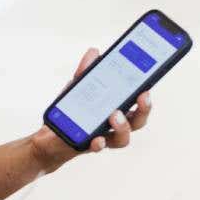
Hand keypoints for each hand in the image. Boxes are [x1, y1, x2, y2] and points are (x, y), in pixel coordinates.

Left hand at [29, 48, 152, 174]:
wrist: (51, 134)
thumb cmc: (71, 110)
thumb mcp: (77, 86)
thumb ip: (86, 71)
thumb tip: (94, 52)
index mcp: (118, 108)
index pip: (139, 103)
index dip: (147, 97)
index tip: (147, 87)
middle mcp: (115, 125)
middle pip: (138, 121)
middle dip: (143, 110)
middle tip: (141, 97)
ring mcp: (104, 137)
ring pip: (123, 139)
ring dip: (123, 127)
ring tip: (115, 115)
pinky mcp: (88, 146)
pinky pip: (97, 147)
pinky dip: (98, 144)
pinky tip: (96, 139)